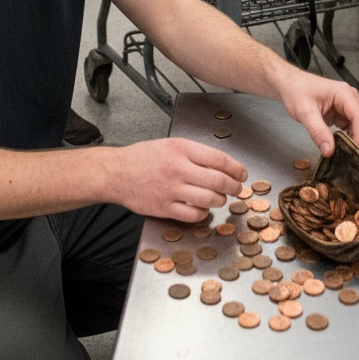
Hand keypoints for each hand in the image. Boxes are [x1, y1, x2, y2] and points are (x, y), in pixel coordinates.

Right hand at [112, 137, 247, 221]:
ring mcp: (171, 190)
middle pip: (218, 180)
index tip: (242, 174)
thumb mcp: (171, 144)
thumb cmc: (144, 157)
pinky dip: (203, 213)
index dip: (236, 168)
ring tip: (221, 198)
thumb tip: (223, 165)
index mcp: (181, 148)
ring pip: (209, 199)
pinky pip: (193, 215)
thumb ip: (195, 153)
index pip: (219, 159)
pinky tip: (203, 208)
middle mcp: (178, 168)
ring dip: (220, 200)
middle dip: (233, 187)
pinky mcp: (164, 208)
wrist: (116, 172)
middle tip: (237, 189)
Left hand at [275, 70, 358, 158]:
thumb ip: (318, 132)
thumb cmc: (297, 92)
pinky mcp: (344, 113)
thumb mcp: (305, 113)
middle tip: (351, 159)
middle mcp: (351, 98)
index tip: (353, 154)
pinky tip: (342, 147)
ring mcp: (348, 105)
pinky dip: (350, 138)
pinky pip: (353, 128)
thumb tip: (329, 151)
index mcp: (344, 94)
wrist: (290, 85)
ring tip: (347, 155)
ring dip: (356, 140)